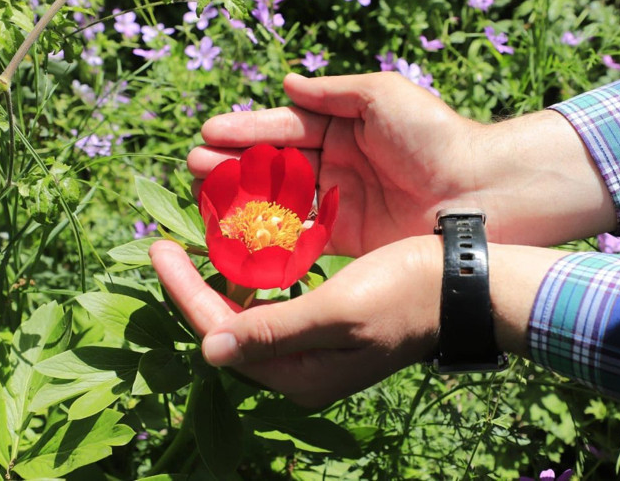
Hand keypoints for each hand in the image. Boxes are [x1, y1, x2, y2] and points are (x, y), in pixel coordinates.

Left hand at [150, 236, 565, 406]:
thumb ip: (274, 332)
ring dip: (219, 283)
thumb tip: (208, 350)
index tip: (158, 249)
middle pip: (228, 330)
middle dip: (194, 288)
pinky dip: (251, 281)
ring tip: (196, 245)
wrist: (462, 285)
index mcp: (299, 373)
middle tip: (167, 246)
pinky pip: (271, 308)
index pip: (221, 334)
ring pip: (247, 317)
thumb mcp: (338, 311)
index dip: (184, 292)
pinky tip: (242, 256)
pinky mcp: (328, 328)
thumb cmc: (403, 293)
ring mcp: (315, 350)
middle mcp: (302, 369)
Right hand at [189, 72, 481, 256]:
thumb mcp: (383, 96)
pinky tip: (238, 232)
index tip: (209, 132)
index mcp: (345, 126)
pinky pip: (300, 233)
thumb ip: (334, 92)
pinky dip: (270, 233)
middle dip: (235, 164)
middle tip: (194, 166)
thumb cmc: (433, 136)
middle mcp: (338, 163)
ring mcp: (340, 201)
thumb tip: (288, 85)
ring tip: (204, 196)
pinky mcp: (347, 236)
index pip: (286, 126)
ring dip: (243, 198)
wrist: (478, 192)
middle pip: (276, 163)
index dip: (248, 130)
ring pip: (281, 199)